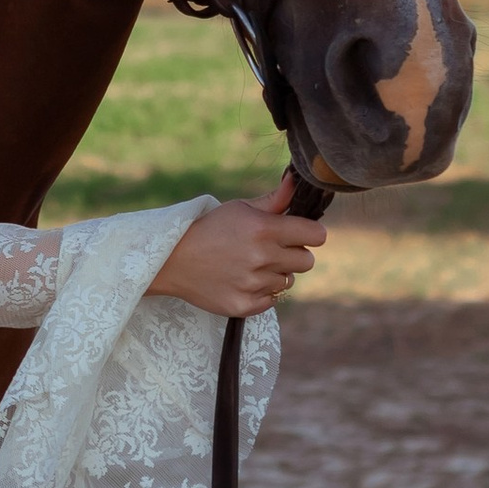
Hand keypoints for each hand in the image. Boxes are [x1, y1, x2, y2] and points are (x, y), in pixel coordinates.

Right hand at [146, 191, 327, 317]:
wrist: (172, 260)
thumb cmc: (209, 229)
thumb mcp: (239, 208)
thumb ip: (274, 200)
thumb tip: (296, 181)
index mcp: (264, 229)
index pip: (316, 235)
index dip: (310, 233)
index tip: (299, 234)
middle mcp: (261, 257)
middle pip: (307, 261)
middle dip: (294, 254)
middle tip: (271, 251)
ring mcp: (253, 284)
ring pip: (288, 281)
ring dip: (274, 274)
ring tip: (249, 266)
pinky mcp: (243, 306)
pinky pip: (272, 300)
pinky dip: (261, 292)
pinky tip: (241, 281)